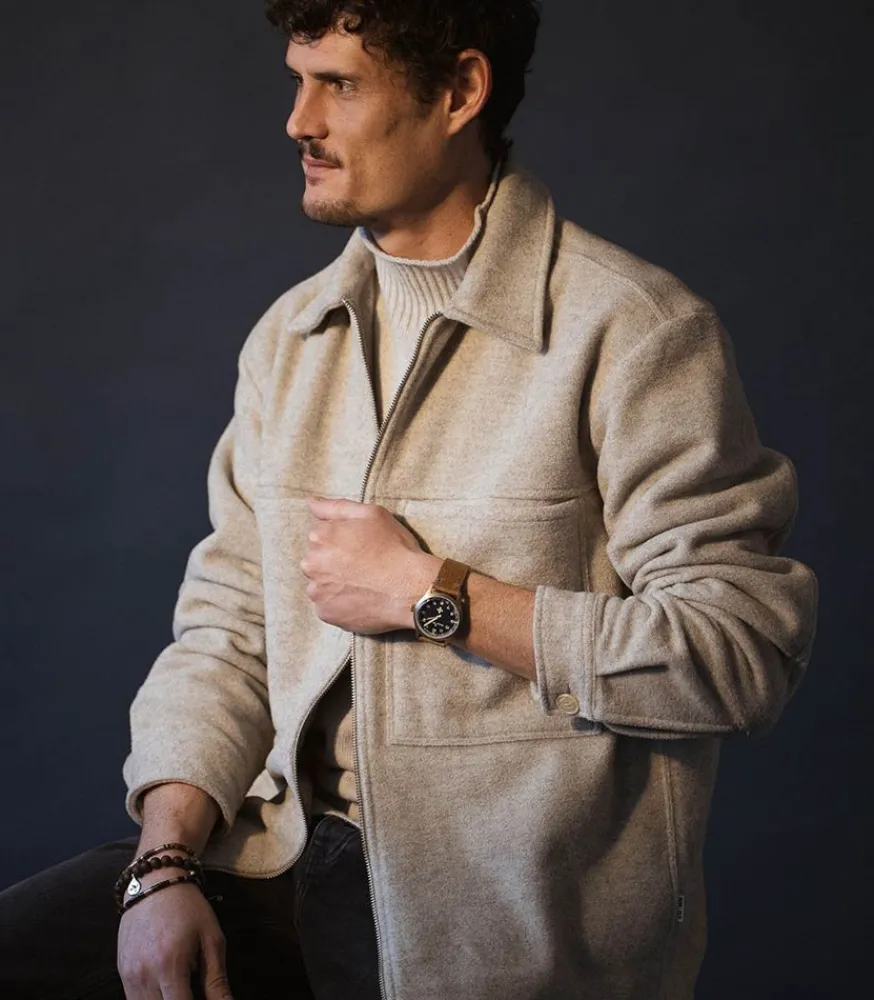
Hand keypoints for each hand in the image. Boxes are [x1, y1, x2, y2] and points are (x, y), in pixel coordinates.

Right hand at [117, 872, 233, 999]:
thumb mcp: (211, 939)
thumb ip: (217, 981)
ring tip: (182, 987)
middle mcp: (144, 976)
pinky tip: (166, 988)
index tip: (205, 998)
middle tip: (194, 990)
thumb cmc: (189, 908)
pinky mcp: (121, 973)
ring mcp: (128, 976)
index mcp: (170, 967)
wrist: (156, 882)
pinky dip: (151, 999)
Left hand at [301, 497, 439, 633]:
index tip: (361, 546)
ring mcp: (318, 591)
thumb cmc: (395, 548)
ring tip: (362, 583)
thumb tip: (311, 503)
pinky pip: (327, 605)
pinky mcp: (325, 613)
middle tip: (363, 565)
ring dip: (334, 582)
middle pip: (317, 559)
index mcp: (320, 536)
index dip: (342, 540)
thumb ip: (336, 507)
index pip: (320, 535)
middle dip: (334, 561)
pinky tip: (360, 598)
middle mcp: (312, 563)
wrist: (412, 588)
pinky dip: (339, 603)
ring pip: (320, 583)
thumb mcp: (371, 514)